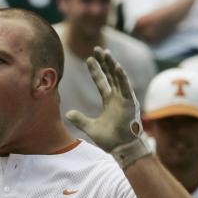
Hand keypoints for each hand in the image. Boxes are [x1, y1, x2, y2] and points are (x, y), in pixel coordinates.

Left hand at [66, 48, 150, 167]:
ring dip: (112, 64)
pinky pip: (126, 87)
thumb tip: (67, 113)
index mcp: (109, 101)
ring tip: (106, 52)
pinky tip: (116, 66)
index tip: (89, 58)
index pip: (101, 81)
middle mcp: (117, 97)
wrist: (122, 149)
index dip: (95, 70)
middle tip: (97, 49)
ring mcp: (124, 99)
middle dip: (104, 62)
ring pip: (118, 77)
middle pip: (110, 75)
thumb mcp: (90, 127)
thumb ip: (79, 119)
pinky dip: (121, 76)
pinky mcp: (130, 103)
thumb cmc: (110, 139)